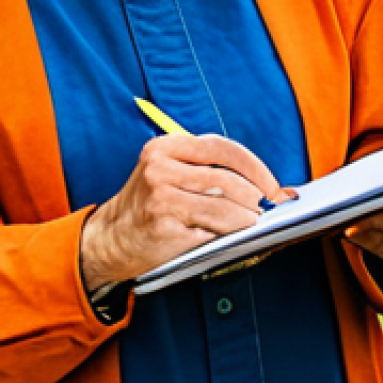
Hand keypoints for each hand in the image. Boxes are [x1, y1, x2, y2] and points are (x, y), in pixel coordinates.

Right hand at [80, 133, 291, 292]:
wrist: (112, 236)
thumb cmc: (149, 202)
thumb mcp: (167, 171)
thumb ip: (204, 167)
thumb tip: (259, 180)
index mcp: (165, 147)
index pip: (221, 149)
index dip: (254, 166)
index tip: (270, 182)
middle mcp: (160, 169)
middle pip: (226, 179)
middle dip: (255, 195)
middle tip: (265, 206)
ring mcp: (161, 198)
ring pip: (222, 207)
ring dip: (246, 218)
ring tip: (251, 221)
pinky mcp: (164, 227)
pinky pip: (209, 231)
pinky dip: (226, 234)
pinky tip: (227, 235)